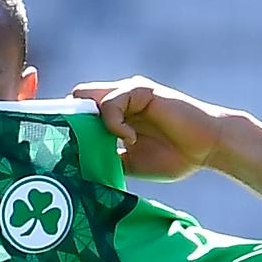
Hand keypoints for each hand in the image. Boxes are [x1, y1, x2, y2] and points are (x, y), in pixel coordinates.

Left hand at [71, 78, 241, 181]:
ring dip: (88, 124)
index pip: (76, 112)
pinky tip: (129, 140)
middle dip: (65, 121)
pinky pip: (111, 103)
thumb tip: (72, 171)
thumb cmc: (172, 157)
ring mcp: (127, 93)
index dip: (62, 125)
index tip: (54, 149)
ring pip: (84, 97)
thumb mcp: (127, 164)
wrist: (208, 149)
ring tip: (110, 146)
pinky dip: (113, 123)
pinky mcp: (141, 90)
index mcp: (111, 116)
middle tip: (70, 148)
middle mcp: (116, 100)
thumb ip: (102, 159)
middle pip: (73, 100)